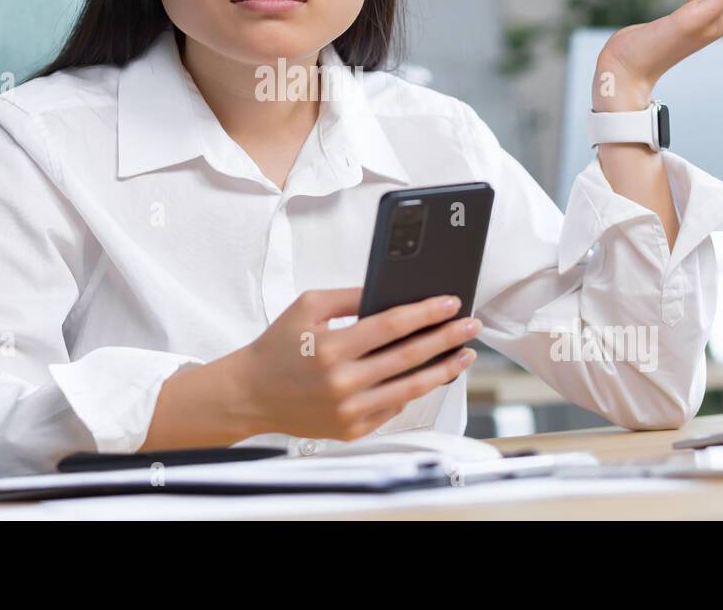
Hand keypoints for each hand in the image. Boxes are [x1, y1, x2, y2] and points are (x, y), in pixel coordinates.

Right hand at [235, 287, 480, 440]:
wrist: (252, 394)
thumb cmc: (278, 346)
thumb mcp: (308, 307)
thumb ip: (349, 297)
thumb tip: (392, 292)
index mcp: (331, 347)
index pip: (393, 325)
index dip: (427, 312)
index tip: (451, 303)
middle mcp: (342, 382)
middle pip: (410, 356)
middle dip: (446, 338)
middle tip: (470, 326)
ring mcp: (349, 410)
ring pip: (410, 388)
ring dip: (443, 369)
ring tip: (464, 354)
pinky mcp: (351, 429)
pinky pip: (393, 408)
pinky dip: (414, 390)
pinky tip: (430, 375)